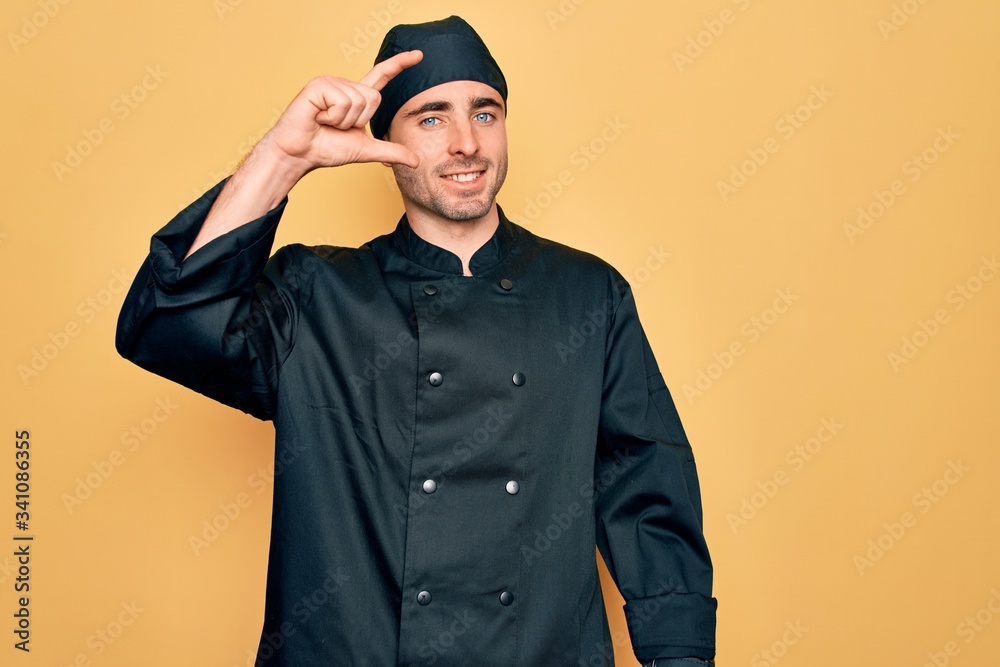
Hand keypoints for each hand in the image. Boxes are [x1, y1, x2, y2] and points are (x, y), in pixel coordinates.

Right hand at [261, 49, 422, 175]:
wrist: (301, 154)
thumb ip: (391, 151)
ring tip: (325, 122)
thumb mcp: (366, 150)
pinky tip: (318, 117)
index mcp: (355, 96)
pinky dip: (333, 117)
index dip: (400, 64)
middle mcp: (344, 85)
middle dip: (359, 120)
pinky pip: (342, 102)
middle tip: (336, 126)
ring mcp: (331, 82)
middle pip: (374, 97)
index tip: (419, 55)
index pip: (382, 76)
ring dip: (344, 120)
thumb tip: (416, 161)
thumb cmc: (327, 149)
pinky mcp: (319, 85)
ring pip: (359, 100)